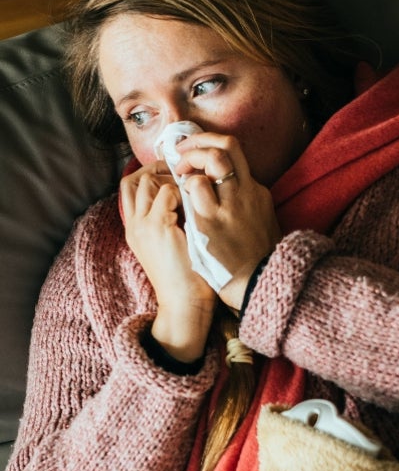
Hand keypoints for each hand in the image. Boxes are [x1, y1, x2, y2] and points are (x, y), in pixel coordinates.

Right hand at [119, 162, 215, 361]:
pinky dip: (182, 188)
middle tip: (182, 168)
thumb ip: (172, 223)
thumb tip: (187, 199)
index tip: (174, 173)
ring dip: (170, 177)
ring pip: (146, 182)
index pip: (130, 188)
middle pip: (133, 180)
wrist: (185, 302)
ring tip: (190, 180)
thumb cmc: (188, 276)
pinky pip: (165, 192)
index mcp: (135, 229)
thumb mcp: (174, 245)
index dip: (150, 175)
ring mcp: (142, 225)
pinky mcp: (158, 226)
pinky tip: (197, 196)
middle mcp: (134, 224)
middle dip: (157, 169)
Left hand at [172, 131, 280, 310]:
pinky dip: (181, 185)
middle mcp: (246, 192)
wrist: (251, 285)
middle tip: (181, 152)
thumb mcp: (259, 224)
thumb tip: (225, 191)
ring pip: (211, 159)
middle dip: (199, 141)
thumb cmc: (252, 260)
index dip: (211, 144)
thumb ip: (244, 204)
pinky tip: (176, 197)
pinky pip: (194, 186)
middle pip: (226, 145)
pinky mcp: (211, 218)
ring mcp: (230, 203)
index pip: (236, 153)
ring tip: (177, 174)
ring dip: (189, 162)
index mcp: (257, 194)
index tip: (195, 151)